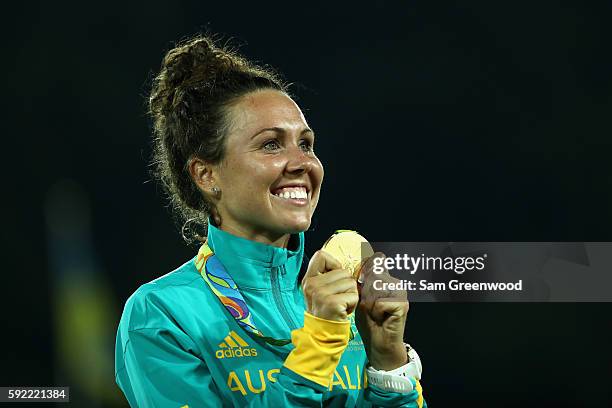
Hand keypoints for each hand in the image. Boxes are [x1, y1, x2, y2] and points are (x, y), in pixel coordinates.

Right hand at [301, 250, 358, 321]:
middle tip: (338, 299)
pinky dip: (353, 304)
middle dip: (346, 286)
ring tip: (341, 305)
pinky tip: (343, 311)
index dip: (334, 264)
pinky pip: (353, 295)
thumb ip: (327, 277)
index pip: (321, 255)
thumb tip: (344, 266)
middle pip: (343, 271)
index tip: (335, 278)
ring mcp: (320, 293)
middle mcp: (312, 284)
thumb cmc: (327, 312)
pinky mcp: (332, 303)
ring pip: (350, 282)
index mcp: (308, 279)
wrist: (322, 336)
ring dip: (351, 295)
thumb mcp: (320, 292)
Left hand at [356, 253, 408, 369]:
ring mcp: (400, 292)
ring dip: (370, 303)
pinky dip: (376, 312)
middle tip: (370, 308)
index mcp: (385, 279)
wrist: (378, 342)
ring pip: (376, 288)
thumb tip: (361, 265)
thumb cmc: (369, 321)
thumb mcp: (361, 297)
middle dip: (365, 293)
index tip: (362, 282)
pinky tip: (381, 318)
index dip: (367, 268)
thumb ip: (361, 281)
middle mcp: (395, 283)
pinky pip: (381, 302)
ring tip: (375, 313)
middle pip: (373, 275)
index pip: (377, 260)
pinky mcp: (402, 304)